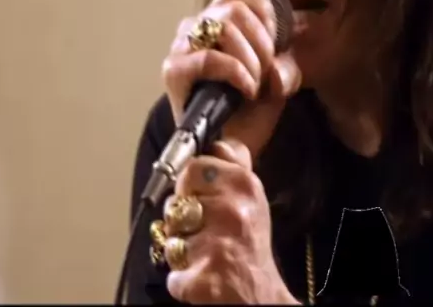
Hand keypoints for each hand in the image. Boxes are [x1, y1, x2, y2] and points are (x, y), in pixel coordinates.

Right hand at [162, 0, 301, 159]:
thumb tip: (276, 70)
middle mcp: (196, 26)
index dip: (263, 9)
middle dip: (262, 41)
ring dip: (250, 58)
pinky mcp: (174, 71)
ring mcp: (182, 46)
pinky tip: (246, 90)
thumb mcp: (279, 80)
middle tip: (266, 69)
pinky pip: (208, 57)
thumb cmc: (249, 110)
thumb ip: (287, 64)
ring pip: (224, 26)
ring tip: (255, 83)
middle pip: (236, 7)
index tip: (273, 41)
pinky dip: (236, 72)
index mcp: (218, 19)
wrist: (228, 149)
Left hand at [165, 138, 299, 303]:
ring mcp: (219, 243)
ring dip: (179, 250)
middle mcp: (233, 210)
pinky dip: (181, 280)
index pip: (194, 166)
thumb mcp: (251, 196)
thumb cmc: (251, 246)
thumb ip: (233, 164)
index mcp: (244, 184)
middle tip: (203, 230)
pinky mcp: (206, 276)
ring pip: (170, 235)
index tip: (204, 199)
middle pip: (176, 200)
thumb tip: (221, 141)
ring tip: (204, 254)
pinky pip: (172, 272)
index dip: (192, 186)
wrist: (262, 297)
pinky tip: (201, 276)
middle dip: (181, 218)